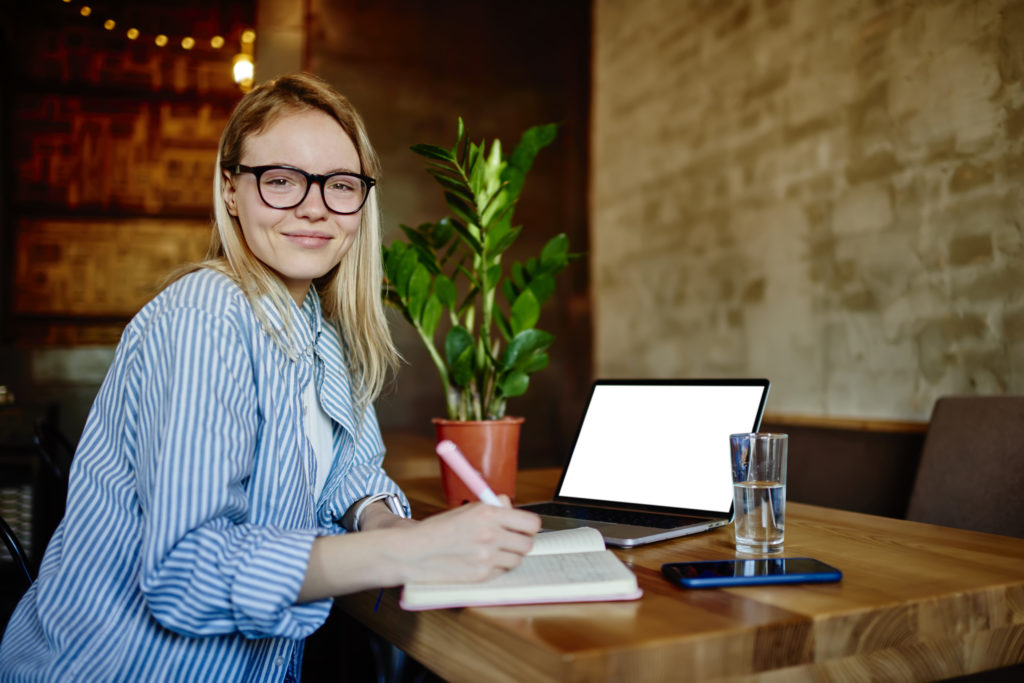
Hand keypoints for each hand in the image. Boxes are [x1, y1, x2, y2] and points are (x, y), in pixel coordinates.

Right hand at [394, 496, 540, 583]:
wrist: (415, 551)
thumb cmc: (439, 529)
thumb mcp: (467, 510)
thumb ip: (492, 507)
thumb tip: (509, 505)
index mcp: (488, 513)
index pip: (531, 523)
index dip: (529, 526)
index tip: (524, 527)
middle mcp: (490, 534)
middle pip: (528, 544)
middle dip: (521, 542)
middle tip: (510, 540)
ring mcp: (487, 557)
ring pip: (517, 560)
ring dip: (509, 556)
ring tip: (492, 551)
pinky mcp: (482, 575)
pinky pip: (502, 572)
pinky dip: (496, 568)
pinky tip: (480, 561)